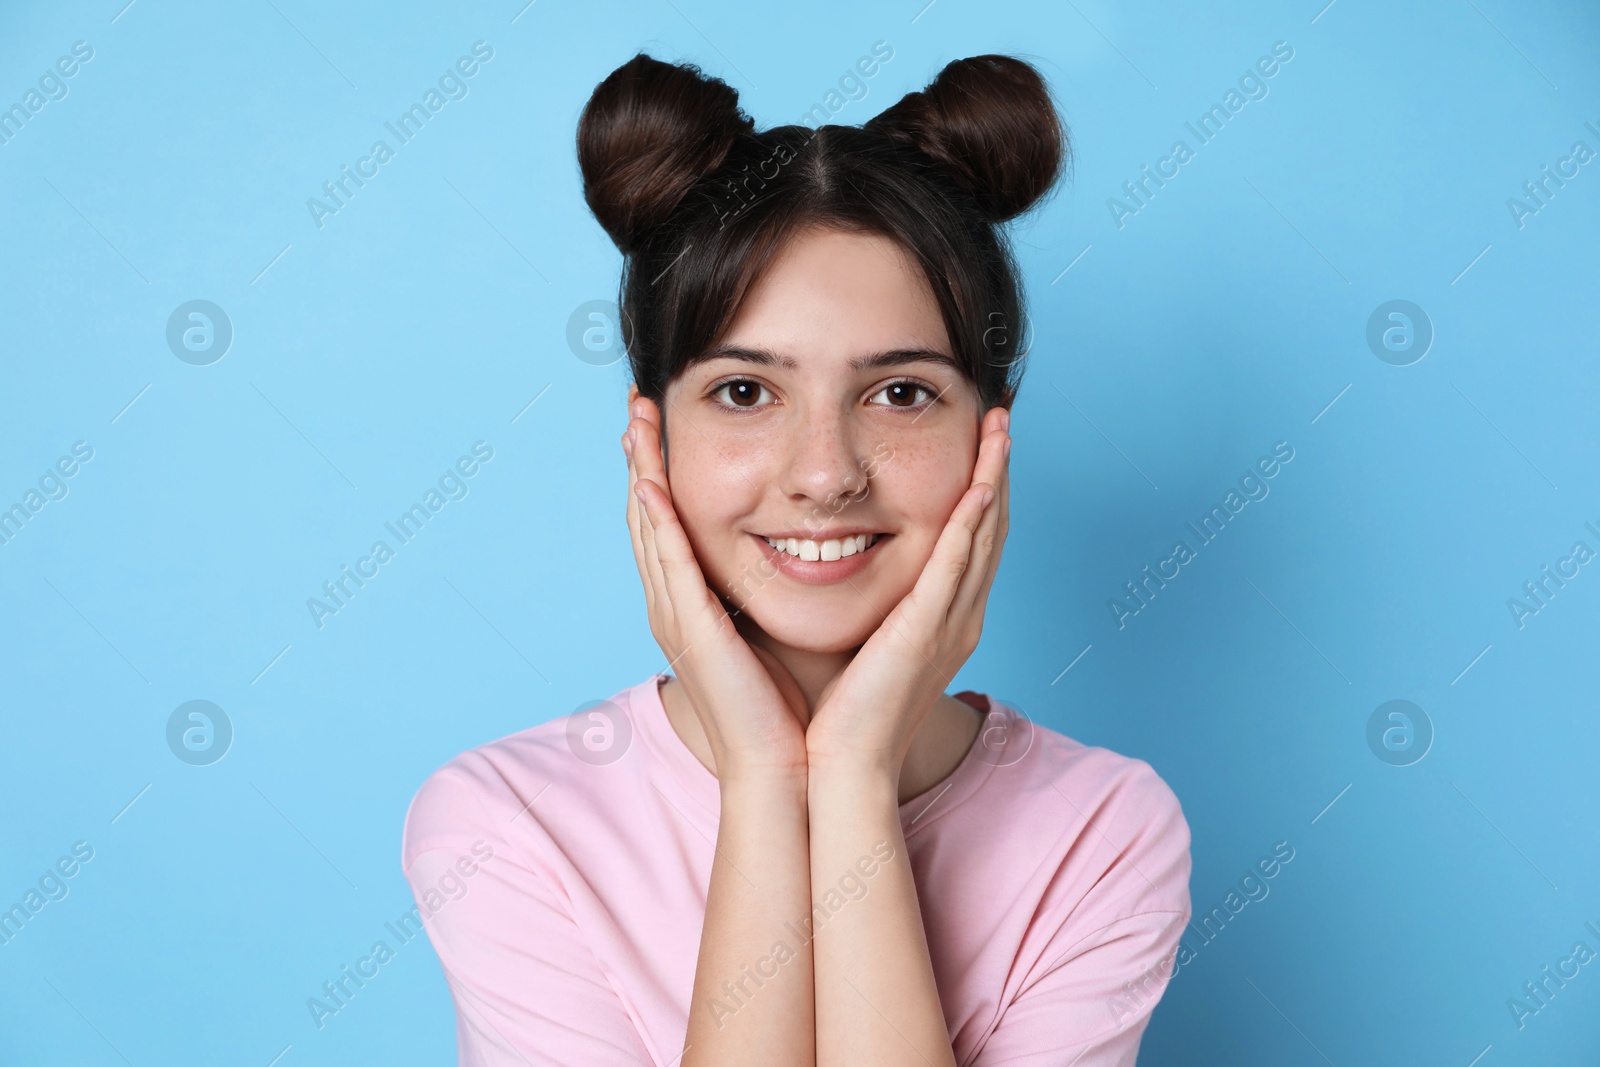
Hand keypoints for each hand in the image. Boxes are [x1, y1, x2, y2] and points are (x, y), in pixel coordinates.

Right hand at [624, 385, 810, 781]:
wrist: (782, 766)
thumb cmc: (786, 707)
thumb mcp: (773, 631)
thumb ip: (773, 591)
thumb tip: (806, 552)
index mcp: (692, 606)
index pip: (669, 525)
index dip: (659, 473)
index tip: (659, 425)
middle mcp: (673, 606)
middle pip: (646, 516)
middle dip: (639, 458)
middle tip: (634, 404)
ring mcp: (675, 617)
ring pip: (649, 528)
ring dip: (640, 470)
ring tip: (635, 421)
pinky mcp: (691, 630)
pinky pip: (670, 563)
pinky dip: (658, 520)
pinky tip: (653, 483)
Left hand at [805, 406, 1010, 777]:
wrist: (840, 765)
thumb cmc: (839, 712)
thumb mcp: (861, 642)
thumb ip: (865, 603)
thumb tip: (835, 563)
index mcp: (943, 620)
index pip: (971, 540)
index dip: (980, 487)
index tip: (979, 442)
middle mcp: (959, 618)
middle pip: (991, 528)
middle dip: (998, 469)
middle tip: (1001, 417)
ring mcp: (950, 624)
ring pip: (984, 536)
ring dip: (994, 477)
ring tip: (999, 429)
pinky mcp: (928, 631)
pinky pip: (957, 565)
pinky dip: (971, 522)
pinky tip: (978, 484)